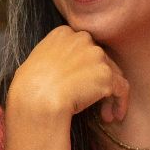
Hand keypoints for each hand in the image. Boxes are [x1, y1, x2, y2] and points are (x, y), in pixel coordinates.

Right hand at [7, 26, 129, 123]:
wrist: (36, 99)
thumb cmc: (28, 87)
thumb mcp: (35, 61)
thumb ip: (52, 57)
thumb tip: (58, 70)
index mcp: (64, 33)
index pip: (83, 48)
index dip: (85, 68)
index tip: (81, 84)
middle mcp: (82, 39)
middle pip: (100, 59)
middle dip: (99, 81)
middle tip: (95, 101)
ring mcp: (96, 55)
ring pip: (113, 74)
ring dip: (108, 95)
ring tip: (105, 115)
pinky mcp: (106, 75)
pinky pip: (121, 89)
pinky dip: (120, 103)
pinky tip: (114, 116)